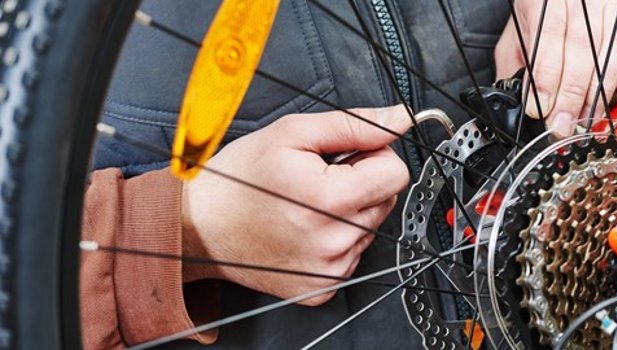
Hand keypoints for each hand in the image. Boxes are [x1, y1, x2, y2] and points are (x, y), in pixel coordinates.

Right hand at [180, 105, 410, 305]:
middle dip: (360, 183)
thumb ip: (354, 124)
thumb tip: (398, 118)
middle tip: (318, 179)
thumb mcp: (292, 134)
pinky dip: (335, 239)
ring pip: (370, 228)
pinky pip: (351, 255)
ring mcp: (328, 271)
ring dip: (348, 212)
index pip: (396, 173)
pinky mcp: (321, 288)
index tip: (345, 156)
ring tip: (305, 205)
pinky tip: (303, 230)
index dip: (373, 156)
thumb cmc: (239, 180)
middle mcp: (334, 242)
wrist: (197, 228)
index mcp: (330, 200)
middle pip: (386, 201)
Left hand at [494, 0, 616, 135]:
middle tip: (565, 125)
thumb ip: (517, 63)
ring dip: (603, 90)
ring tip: (590, 117)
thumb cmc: (546, 15)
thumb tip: (523, 101)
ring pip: (616, 46)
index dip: (547, 78)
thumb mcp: (520, 33)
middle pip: (581, 47)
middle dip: (572, 95)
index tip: (542, 110)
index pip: (548, 38)